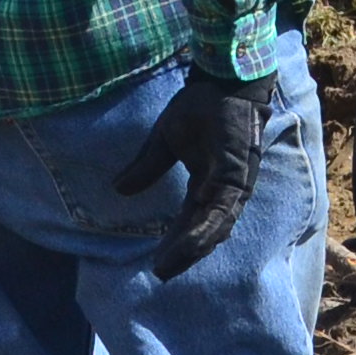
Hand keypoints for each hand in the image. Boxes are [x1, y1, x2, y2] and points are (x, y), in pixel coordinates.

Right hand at [117, 64, 283, 277]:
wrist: (223, 80)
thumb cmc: (201, 106)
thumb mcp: (164, 140)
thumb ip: (147, 166)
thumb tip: (118, 189)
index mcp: (207, 183)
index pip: (190, 220)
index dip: (175, 242)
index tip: (156, 263)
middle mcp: (222, 190)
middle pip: (204, 231)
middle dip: (184, 254)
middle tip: (161, 274)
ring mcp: (233, 184)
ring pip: (215, 226)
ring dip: (193, 248)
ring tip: (169, 266)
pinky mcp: (237, 176)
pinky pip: (222, 208)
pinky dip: (207, 226)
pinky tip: (190, 243)